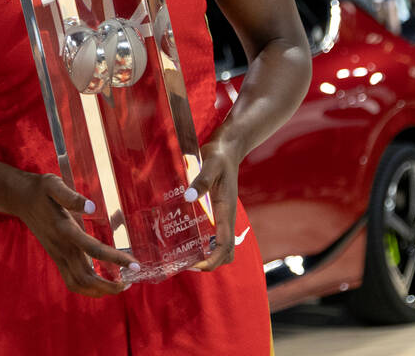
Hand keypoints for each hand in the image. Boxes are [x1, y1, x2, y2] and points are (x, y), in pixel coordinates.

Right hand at [11, 173, 132, 296]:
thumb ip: (71, 196)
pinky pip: (72, 280)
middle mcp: (61, 247)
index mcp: (64, 230)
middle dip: (109, 285)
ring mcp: (57, 254)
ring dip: (99, 290)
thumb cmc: (41, 190)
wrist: (20, 198)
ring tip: (119, 286)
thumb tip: (92, 207)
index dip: (116, 259)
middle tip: (130, 282)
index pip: (94, 250)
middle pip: (86, 277)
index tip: (135, 265)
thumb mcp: (54, 185)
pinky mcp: (56, 257)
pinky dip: (88, 287)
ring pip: (78, 283)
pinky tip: (102, 282)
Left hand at [188, 138, 241, 271]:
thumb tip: (189, 197)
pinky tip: (189, 239)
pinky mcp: (219, 210)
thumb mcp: (210, 165)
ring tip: (185, 256)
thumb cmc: (219, 156)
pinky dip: (207, 244)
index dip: (213, 260)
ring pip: (223, 245)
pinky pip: (217, 235)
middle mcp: (227, 217)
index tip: (197, 266)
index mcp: (227, 211)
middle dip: (211, 263)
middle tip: (187, 264)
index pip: (225, 245)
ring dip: (209, 255)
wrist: (229, 147)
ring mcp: (224, 215)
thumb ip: (201, 180)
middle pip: (227, 252)